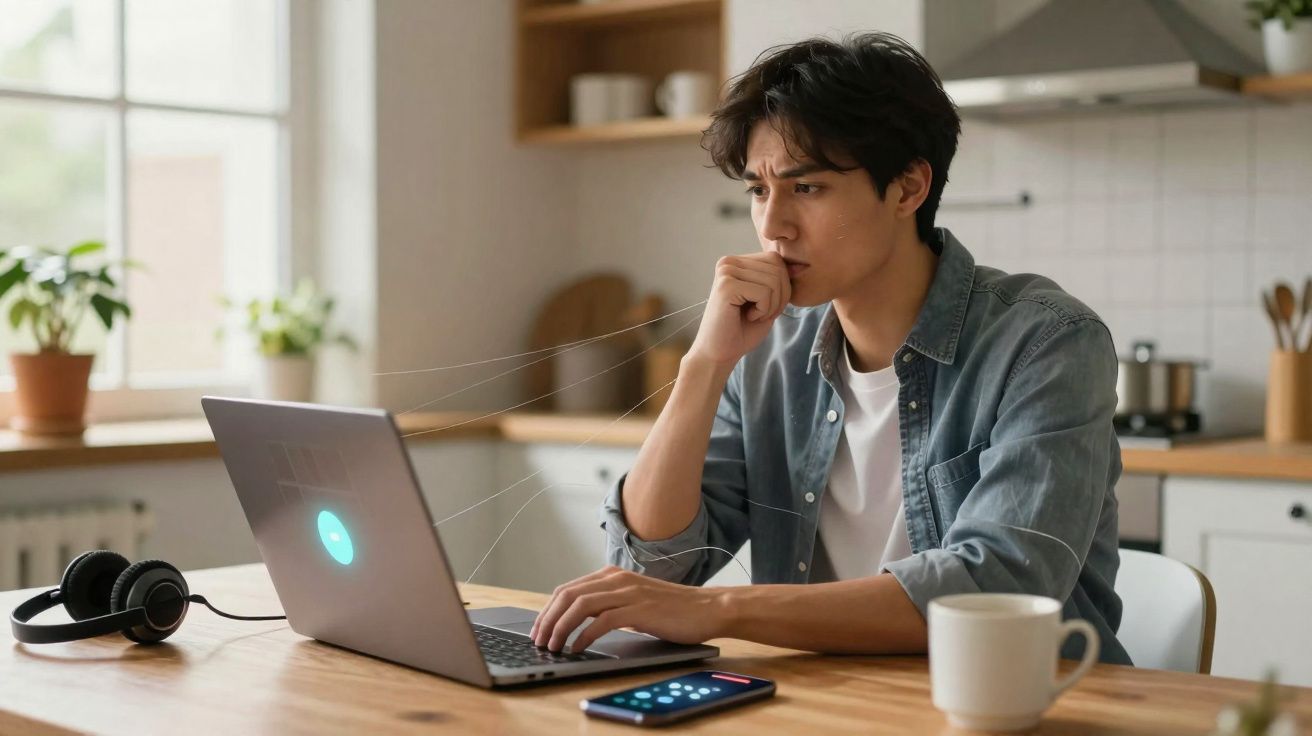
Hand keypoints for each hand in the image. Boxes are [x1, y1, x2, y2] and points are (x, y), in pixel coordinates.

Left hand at [529, 566, 729, 652]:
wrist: (708, 607)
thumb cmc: (674, 608)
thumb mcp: (635, 600)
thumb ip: (610, 603)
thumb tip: (582, 620)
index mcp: (613, 575)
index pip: (568, 589)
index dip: (549, 609)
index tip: (539, 628)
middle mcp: (617, 579)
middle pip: (568, 595)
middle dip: (548, 618)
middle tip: (539, 640)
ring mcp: (628, 592)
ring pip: (580, 605)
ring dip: (561, 627)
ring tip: (553, 646)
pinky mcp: (639, 609)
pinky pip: (602, 621)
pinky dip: (585, 635)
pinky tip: (578, 647)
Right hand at [687, 252, 791, 367]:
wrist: (719, 353)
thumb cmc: (743, 329)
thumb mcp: (769, 300)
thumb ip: (780, 280)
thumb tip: (802, 265)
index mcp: (736, 261)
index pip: (776, 260)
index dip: (782, 287)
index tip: (765, 307)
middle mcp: (728, 262)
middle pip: (777, 269)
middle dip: (779, 298)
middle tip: (760, 315)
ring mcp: (726, 272)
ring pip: (774, 281)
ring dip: (771, 306)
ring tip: (753, 316)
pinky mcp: (726, 286)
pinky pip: (765, 293)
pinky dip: (763, 311)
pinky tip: (748, 317)